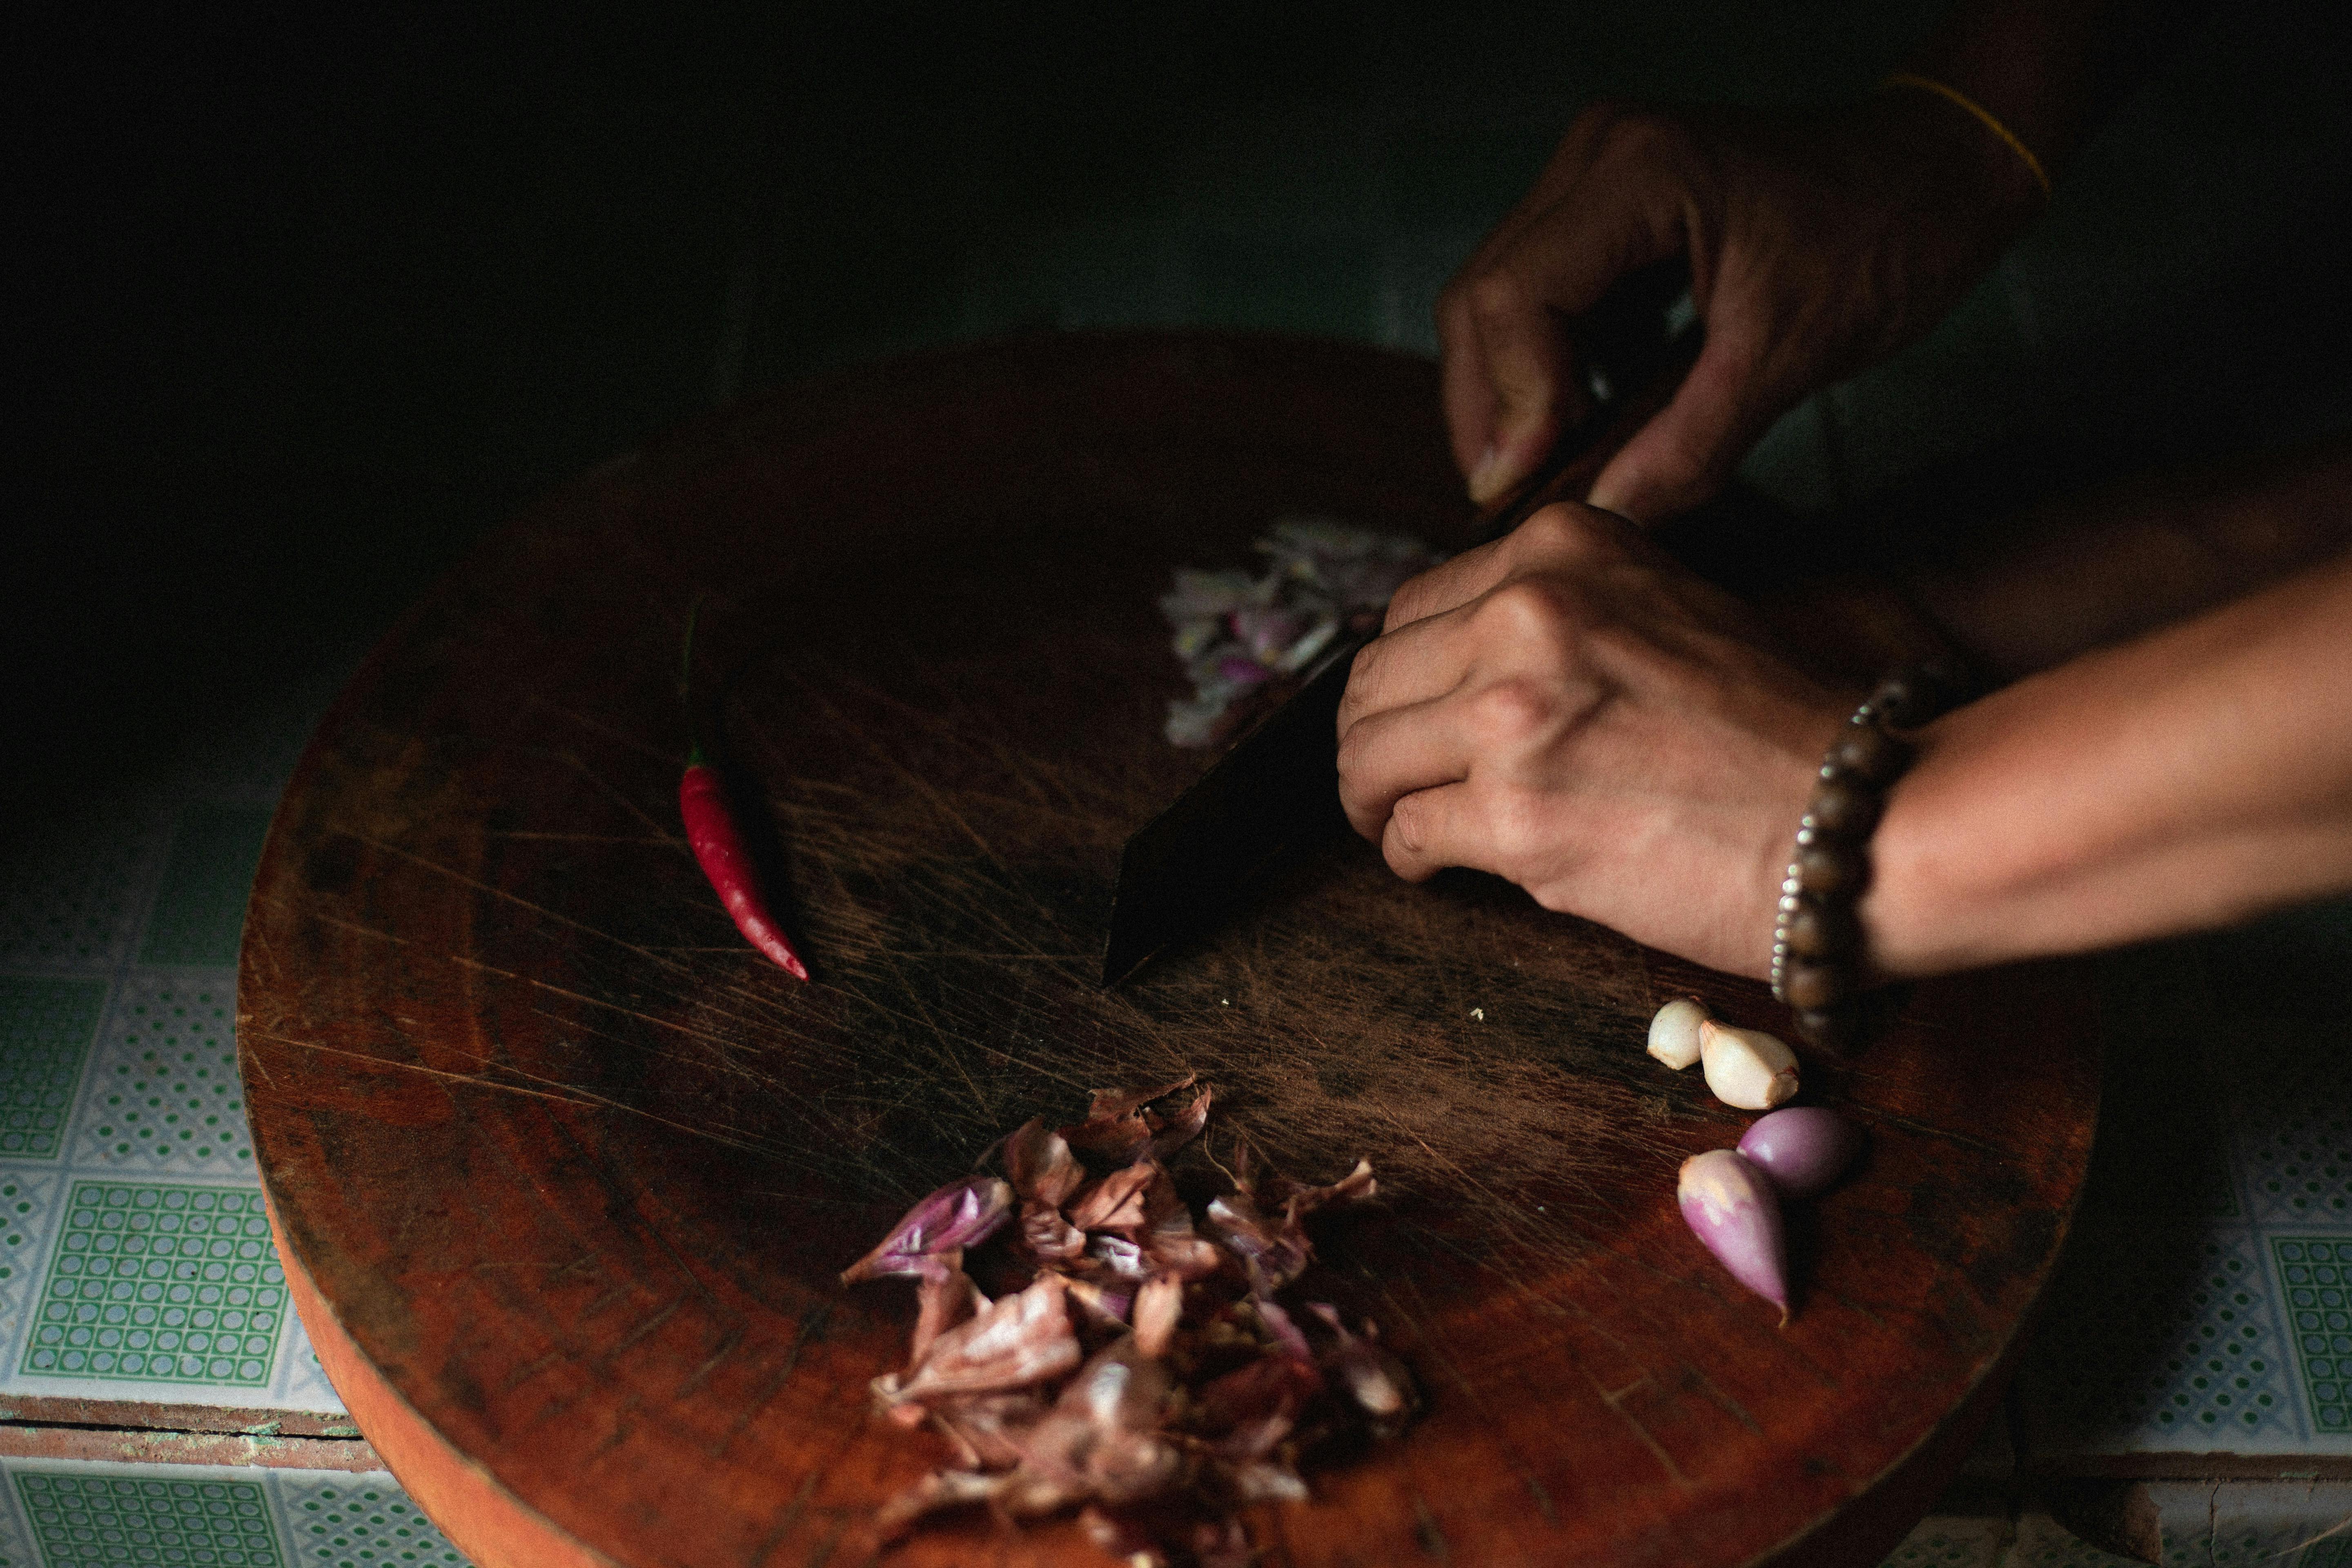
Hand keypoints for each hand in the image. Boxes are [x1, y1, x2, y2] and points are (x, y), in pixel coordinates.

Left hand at [1335, 503, 1849, 976]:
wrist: (1854, 817)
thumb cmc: (1772, 729)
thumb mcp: (1662, 609)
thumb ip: (1560, 612)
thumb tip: (1456, 653)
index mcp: (1561, 552)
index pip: (1413, 610)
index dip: (1406, 675)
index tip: (1417, 715)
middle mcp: (1526, 617)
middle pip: (1373, 683)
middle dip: (1374, 740)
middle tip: (1391, 782)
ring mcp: (1514, 719)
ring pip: (1366, 759)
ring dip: (1374, 800)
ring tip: (1404, 822)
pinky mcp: (1516, 819)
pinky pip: (1406, 836)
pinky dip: (1409, 857)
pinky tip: (1440, 866)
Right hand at [1439, 93, 2042, 521]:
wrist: (1942, 171)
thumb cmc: (1888, 237)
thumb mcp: (1790, 356)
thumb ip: (1689, 446)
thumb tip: (1605, 523)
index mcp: (1637, 172)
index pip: (1513, 297)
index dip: (1509, 402)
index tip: (1527, 486)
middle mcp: (1596, 157)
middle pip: (1483, 298)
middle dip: (1493, 408)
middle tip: (1519, 497)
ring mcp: (1597, 178)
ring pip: (1501, 302)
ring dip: (1516, 393)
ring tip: (1552, 468)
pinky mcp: (1609, 210)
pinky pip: (1545, 299)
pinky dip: (1554, 368)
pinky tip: (1591, 419)